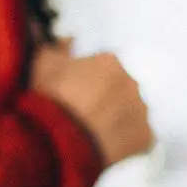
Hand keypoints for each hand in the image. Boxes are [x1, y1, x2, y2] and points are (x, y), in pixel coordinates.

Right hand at [31, 45, 153, 166]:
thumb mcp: (40, 65)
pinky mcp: (146, 138)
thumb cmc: (49, 99)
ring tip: (93, 135)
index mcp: (109, 62)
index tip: (72, 94)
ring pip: (130, 112)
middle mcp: (131, 82)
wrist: (60, 143)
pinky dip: (125, 142)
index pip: (102, 67)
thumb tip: (67, 39)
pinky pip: (137, 137)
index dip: (86, 81)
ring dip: (116, 119)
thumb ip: (54, 47)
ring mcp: (141, 111)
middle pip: (119, 88)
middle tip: (82, 115)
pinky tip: (105, 148)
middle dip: (104, 98)